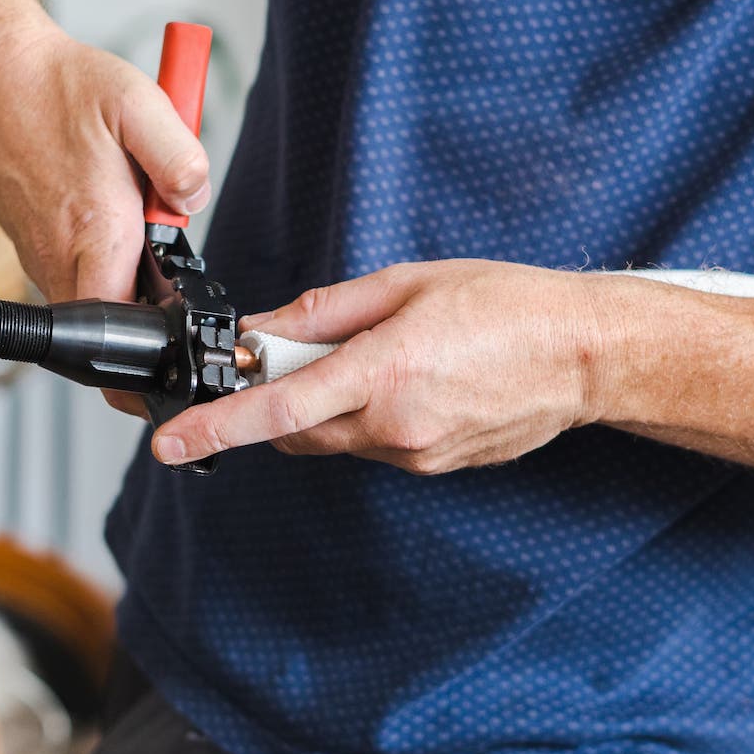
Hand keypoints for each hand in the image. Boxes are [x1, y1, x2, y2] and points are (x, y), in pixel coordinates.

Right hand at [0, 18, 209, 414]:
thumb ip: (181, 160)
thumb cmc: (60, 87)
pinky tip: (105, 213)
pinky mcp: (28, 243)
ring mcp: (39, 254)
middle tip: (164, 265)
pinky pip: (71, 271)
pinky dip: (96, 256)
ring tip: (132, 225)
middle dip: (145, 310)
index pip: (126, 328)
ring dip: (121, 277)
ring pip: (90, 296)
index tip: (179, 326)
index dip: (157, 341)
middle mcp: (61, 255)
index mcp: (98, 232)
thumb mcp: (140, 105)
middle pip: (110, 321)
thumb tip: (194, 204)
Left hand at [150, 260, 619, 473]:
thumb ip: (324, 313)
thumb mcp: (406, 285)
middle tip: (299, 351)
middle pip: (293, 429)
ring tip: (382, 356)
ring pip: (333, 439)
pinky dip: (368, 417)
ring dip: (329, 405)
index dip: (215, 427)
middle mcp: (393, 428)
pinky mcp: (432, 468)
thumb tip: (263, 332)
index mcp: (382, 374)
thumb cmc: (506, 307)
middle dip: (278, 397)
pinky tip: (414, 380)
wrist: (583, 357)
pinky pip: (374, 446)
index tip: (170, 443)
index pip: (275, 409)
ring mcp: (414, 456)